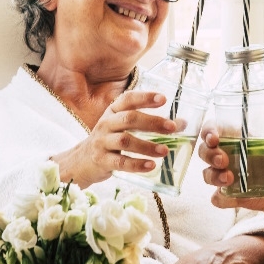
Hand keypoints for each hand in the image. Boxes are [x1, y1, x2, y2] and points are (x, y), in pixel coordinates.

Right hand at [51, 91, 183, 187]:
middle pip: (129, 118)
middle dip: (152, 122)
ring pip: (125, 140)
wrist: (81, 161)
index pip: (127, 99)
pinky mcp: (101, 160)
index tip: (163, 99)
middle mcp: (106, 123)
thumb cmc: (109, 141)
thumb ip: (149, 124)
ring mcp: (102, 142)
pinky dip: (137, 164)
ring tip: (165, 151)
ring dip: (147, 145)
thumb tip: (182, 124)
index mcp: (112, 112)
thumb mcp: (123, 128)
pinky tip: (151, 166)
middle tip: (172, 128)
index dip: (145, 97)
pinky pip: (120, 162)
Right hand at [198, 128, 263, 215]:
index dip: (208, 131)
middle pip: (204, 151)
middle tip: (223, 159)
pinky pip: (218, 198)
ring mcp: (226, 176)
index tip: (214, 137)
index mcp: (235, 137)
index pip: (212, 129)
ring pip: (207, 174)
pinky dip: (220, 198)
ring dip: (213, 175)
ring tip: (229, 178)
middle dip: (209, 154)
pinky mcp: (231, 196)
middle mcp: (226, 155)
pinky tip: (230, 197)